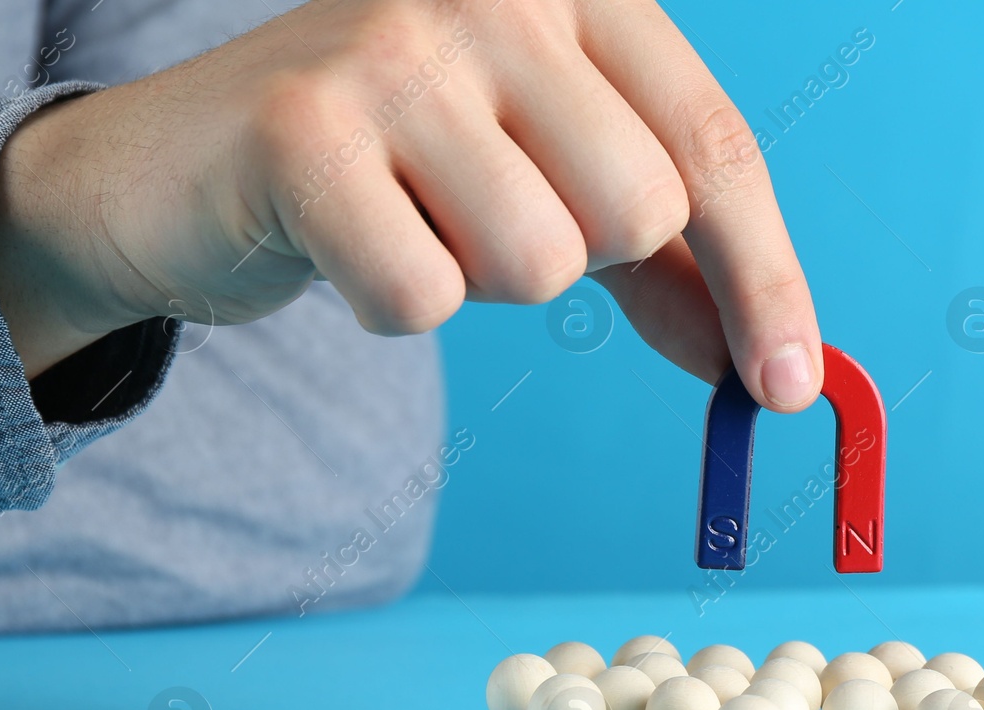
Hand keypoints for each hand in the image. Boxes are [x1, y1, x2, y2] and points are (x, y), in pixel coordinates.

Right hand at [0, 0, 822, 411]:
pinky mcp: (301, 128)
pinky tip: (347, 241)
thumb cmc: (405, 172)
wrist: (192, 161)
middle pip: (640, 209)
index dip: (766, 278)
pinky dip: (392, 302)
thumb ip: (671, 269)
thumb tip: (775, 371)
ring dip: (481, 280)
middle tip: (489, 218)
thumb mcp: (559, 191)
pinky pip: (423, 297)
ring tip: (414, 219)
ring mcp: (394, 48)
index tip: (790, 387)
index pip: (714, 147)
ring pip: (539, 262)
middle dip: (581, 260)